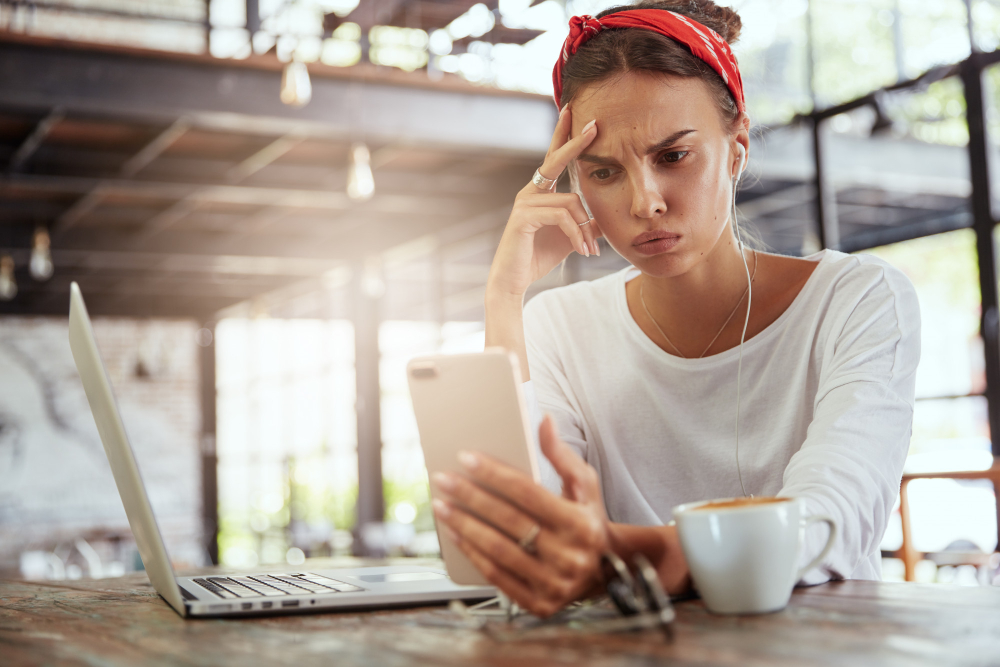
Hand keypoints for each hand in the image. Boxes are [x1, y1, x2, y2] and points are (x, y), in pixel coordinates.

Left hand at [431, 415, 609, 617]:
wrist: (606, 570)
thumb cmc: (588, 519)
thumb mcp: (584, 485)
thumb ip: (561, 454)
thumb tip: (543, 421)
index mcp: (581, 523)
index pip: (527, 493)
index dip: (494, 473)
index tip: (465, 458)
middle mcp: (569, 556)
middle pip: (508, 520)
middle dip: (469, 496)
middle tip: (443, 479)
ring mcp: (554, 584)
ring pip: (498, 549)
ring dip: (463, 525)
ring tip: (441, 505)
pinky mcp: (539, 604)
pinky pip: (497, 576)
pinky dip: (472, 553)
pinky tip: (455, 534)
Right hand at [486, 107, 600, 298]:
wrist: (514, 280)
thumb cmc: (538, 256)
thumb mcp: (570, 237)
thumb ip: (585, 223)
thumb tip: (607, 217)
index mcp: (540, 192)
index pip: (554, 159)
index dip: (564, 136)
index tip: (575, 114)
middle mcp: (530, 192)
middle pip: (556, 160)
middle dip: (576, 142)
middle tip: (595, 124)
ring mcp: (524, 203)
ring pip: (570, 202)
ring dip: (586, 229)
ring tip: (591, 250)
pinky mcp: (523, 217)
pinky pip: (561, 216)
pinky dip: (577, 234)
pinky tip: (582, 251)